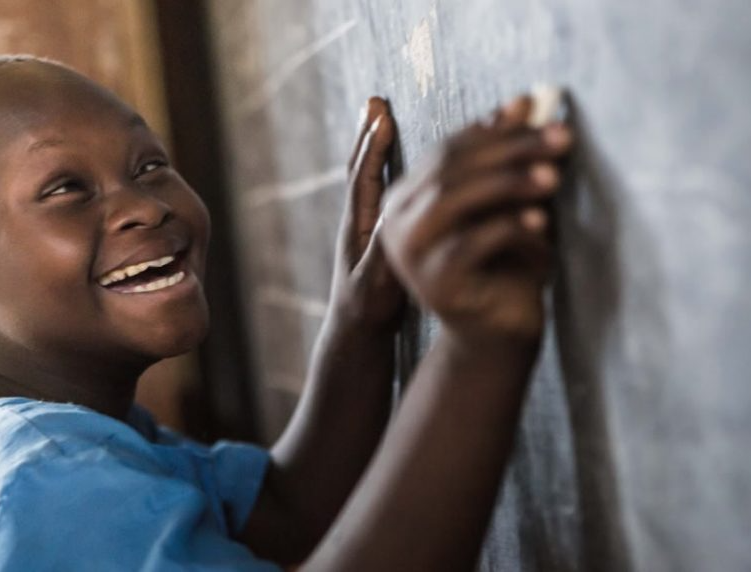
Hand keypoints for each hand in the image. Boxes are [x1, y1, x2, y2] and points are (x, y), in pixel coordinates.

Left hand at [330, 97, 405, 332]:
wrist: (357, 331)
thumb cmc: (369, 310)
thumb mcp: (379, 283)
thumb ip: (384, 252)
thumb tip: (389, 218)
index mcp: (358, 228)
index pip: (364, 177)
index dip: (373, 145)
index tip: (381, 114)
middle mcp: (358, 220)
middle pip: (361, 167)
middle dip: (369, 134)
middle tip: (375, 101)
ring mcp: (364, 226)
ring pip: (369, 176)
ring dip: (375, 145)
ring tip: (381, 117)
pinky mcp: (375, 233)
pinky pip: (380, 189)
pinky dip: (384, 166)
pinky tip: (393, 157)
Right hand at [379, 96, 572, 348]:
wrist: (498, 331)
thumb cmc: (505, 261)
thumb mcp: (506, 202)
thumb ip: (505, 157)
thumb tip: (523, 100)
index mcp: (406, 197)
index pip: (447, 150)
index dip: (496, 130)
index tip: (544, 113)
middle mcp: (396, 222)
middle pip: (450, 169)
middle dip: (511, 149)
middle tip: (561, 139)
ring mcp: (409, 254)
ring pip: (454, 199)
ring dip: (510, 182)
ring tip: (554, 176)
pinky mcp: (433, 284)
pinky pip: (472, 244)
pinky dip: (510, 227)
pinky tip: (541, 222)